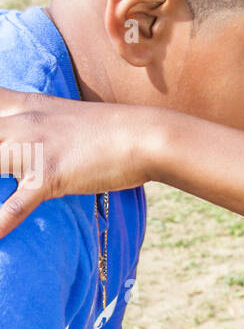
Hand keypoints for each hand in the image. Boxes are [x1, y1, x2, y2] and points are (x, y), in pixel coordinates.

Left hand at [0, 91, 154, 234]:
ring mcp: (33, 149)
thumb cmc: (108, 131)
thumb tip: (19, 143)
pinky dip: (1, 222)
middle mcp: (20, 122)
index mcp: (22, 105)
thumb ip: (34, 124)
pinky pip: (15, 204)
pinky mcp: (49, 176)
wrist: (144, 135)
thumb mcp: (62, 116)